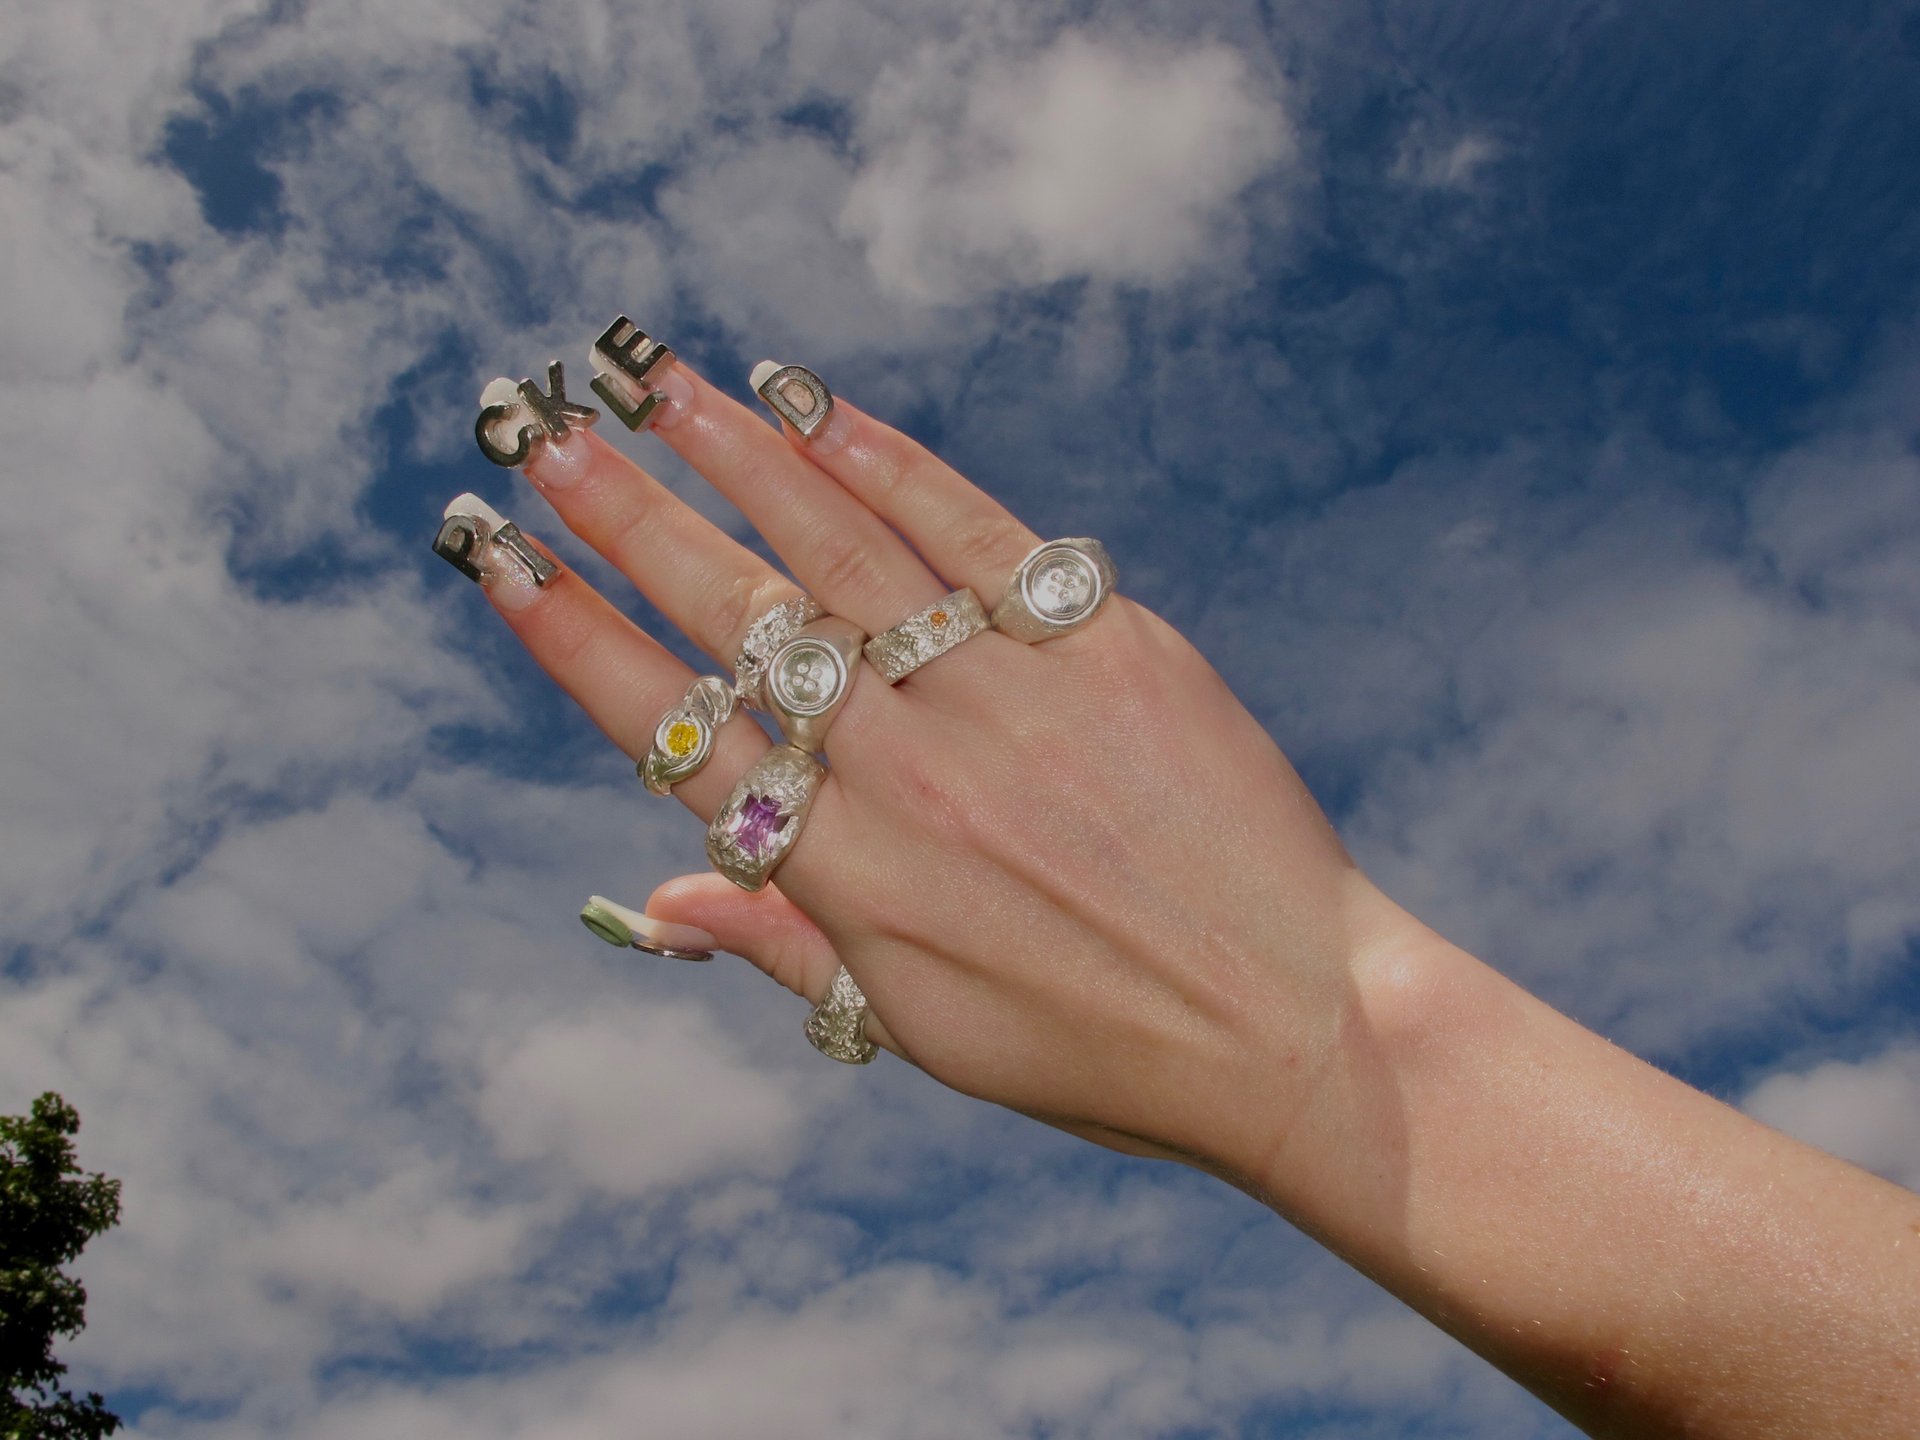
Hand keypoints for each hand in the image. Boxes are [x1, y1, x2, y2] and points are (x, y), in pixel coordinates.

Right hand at [457, 358, 1412, 1182]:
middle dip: (617, 515)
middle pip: (731, 618)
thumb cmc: (1093, 1044)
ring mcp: (1010, 700)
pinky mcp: (1108, 644)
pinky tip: (809, 401)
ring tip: (643, 377)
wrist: (1295, 1025)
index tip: (495, 555)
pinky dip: (886, 460)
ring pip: (837, 547)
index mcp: (847, 878)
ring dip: (729, 452)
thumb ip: (784, 944)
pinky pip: (976, 532)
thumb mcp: (916, 1026)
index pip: (671, 731)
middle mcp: (911, 776)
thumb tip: (656, 902)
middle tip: (530, 429)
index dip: (569, 635)